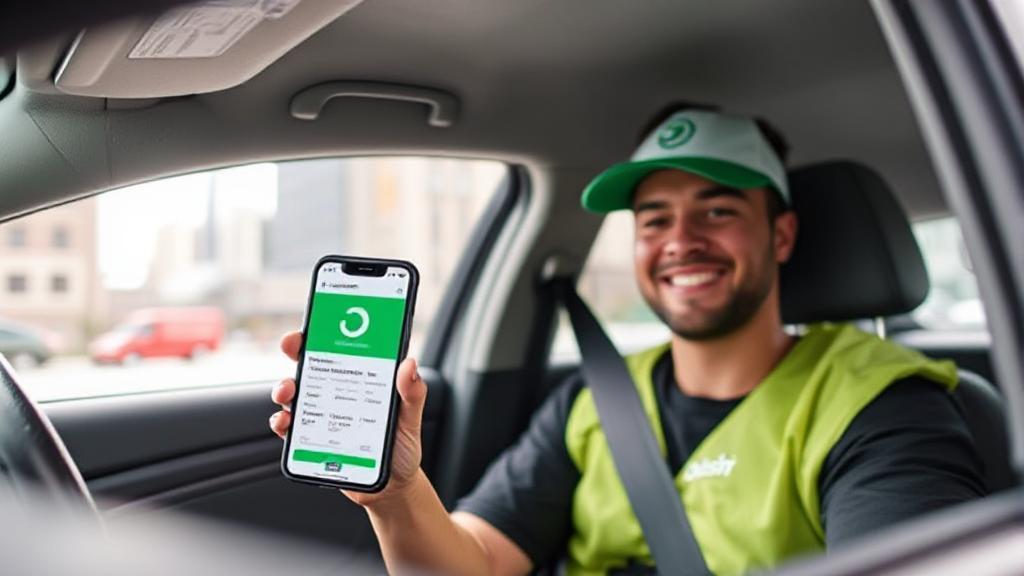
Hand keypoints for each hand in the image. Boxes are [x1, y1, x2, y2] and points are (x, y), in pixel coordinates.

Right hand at [269, 331, 427, 504]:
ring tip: (288, 392)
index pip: (339, 350)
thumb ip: (412, 394)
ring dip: (285, 388)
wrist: (393, 487)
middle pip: (310, 366)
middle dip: (296, 351)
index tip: (313, 324)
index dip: (323, 333)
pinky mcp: (311, 441)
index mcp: (360, 380)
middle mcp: (337, 394)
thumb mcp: (411, 419)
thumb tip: (409, 364)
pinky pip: (290, 429)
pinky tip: (286, 424)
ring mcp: (322, 416)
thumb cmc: (403, 447)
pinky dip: (282, 423)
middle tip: (292, 347)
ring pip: (294, 395)